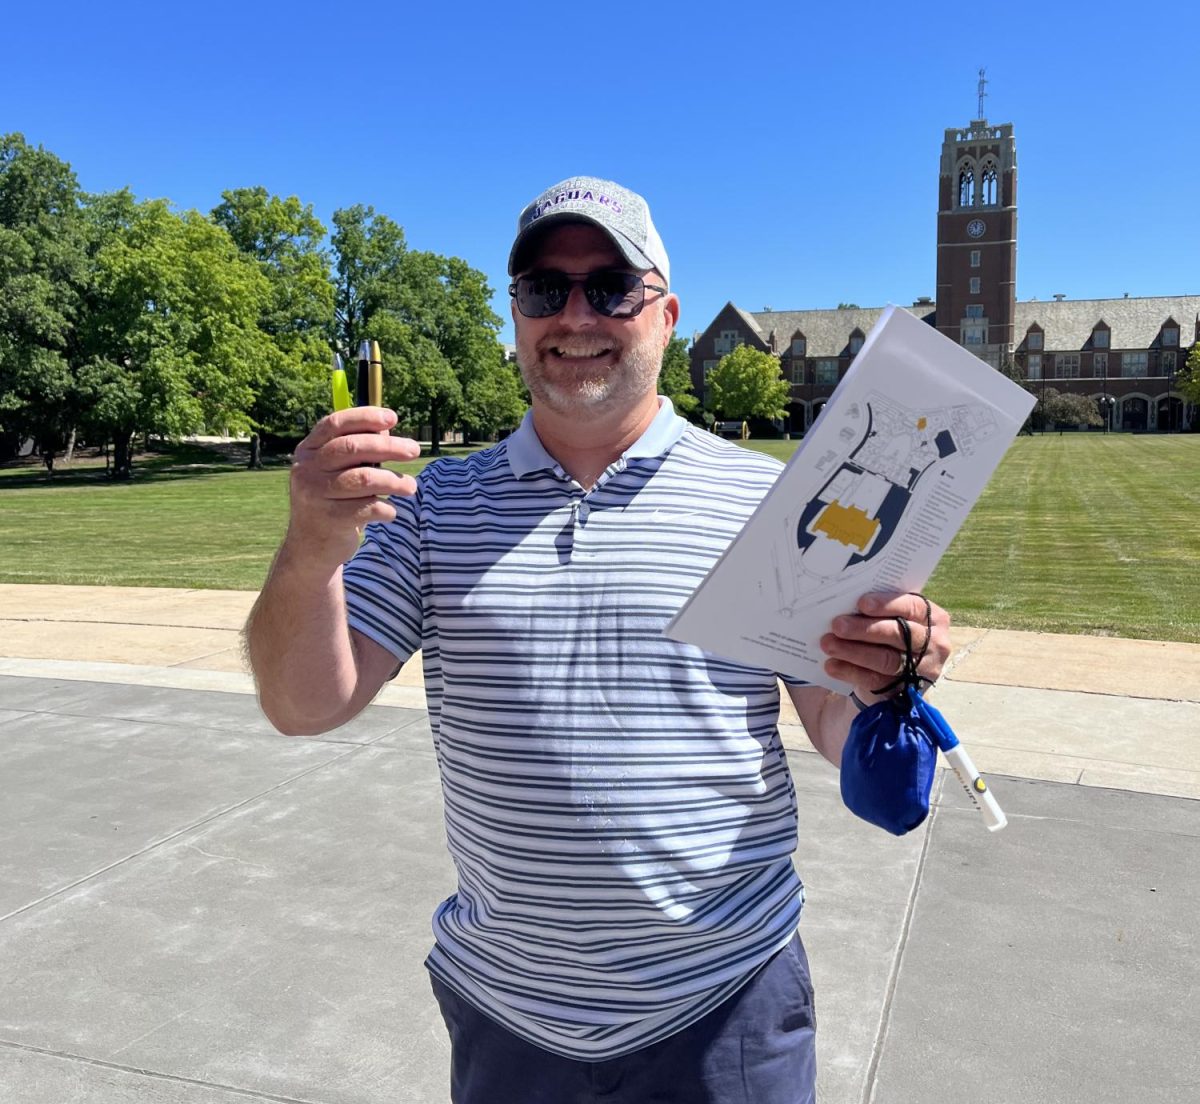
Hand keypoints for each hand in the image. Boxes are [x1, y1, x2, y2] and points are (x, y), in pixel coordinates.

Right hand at [284, 407, 420, 570]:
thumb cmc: (333, 500)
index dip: (365, 417)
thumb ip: (358, 450)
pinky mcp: (329, 519)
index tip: (393, 418)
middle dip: (389, 446)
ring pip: (365, 478)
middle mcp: (306, 469)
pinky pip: (369, 507)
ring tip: (410, 486)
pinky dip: (387, 509)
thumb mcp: (337, 471)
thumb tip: (387, 428)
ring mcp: (315, 495)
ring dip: (394, 481)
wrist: (311, 547)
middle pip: (353, 448)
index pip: (335, 424)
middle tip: (414, 450)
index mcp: (308, 450)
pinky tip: (391, 512)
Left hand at [819, 592, 951, 703]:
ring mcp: (924, 669)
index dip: (887, 604)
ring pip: (886, 660)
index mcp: (934, 617)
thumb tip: (845, 601)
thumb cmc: (893, 634)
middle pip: (899, 634)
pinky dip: (851, 671)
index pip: (913, 607)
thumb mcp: (896, 618)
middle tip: (837, 625)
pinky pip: (877, 680)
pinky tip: (832, 665)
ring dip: (853, 651)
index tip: (861, 603)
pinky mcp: (907, 689)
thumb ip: (880, 610)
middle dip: (865, 629)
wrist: (901, 673)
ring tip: (828, 644)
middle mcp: (935, 643)